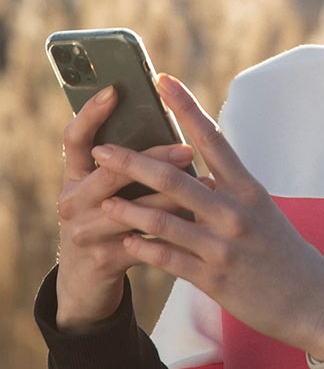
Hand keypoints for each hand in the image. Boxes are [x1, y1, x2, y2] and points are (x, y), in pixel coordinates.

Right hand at [56, 85, 197, 331]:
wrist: (87, 280)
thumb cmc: (110, 219)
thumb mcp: (112, 188)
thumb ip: (133, 161)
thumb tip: (174, 116)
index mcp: (76, 175)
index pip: (76, 137)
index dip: (92, 113)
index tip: (116, 89)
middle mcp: (73, 200)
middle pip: (110, 172)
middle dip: (152, 159)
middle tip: (186, 149)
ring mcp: (85, 231)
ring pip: (132, 209)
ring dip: (171, 197)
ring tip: (205, 185)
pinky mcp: (103, 260)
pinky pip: (143, 242)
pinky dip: (173, 231)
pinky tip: (198, 221)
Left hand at [93, 73, 323, 357]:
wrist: (313, 302)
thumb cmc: (286, 255)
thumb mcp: (264, 214)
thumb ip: (229, 195)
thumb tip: (196, 177)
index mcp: (249, 189)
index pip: (213, 138)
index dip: (186, 108)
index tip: (163, 81)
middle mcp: (236, 212)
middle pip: (176, 178)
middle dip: (133, 162)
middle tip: (102, 149)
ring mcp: (223, 246)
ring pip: (164, 220)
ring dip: (127, 208)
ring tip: (100, 200)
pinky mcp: (213, 278)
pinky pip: (167, 259)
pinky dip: (142, 249)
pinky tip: (122, 243)